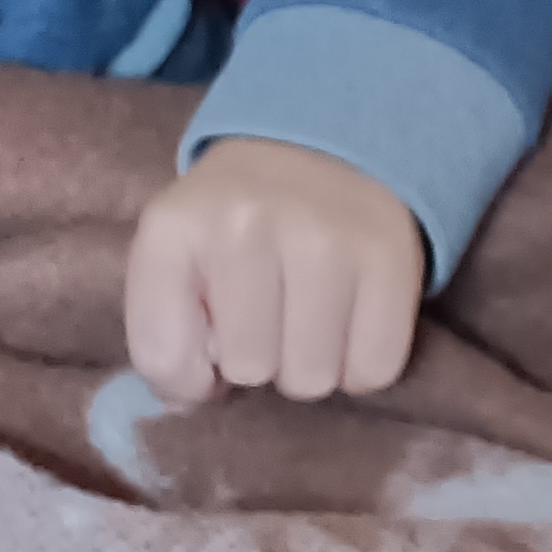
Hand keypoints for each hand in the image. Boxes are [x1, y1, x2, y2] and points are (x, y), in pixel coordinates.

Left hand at [123, 137, 426, 405]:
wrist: (318, 150)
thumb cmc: (233, 224)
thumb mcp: (172, 260)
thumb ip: (162, 338)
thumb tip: (192, 401)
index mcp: (175, 226)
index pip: (164, 357)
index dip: (189, 371)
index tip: (209, 336)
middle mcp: (246, 222)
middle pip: (249, 371)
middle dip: (259, 357)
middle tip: (269, 313)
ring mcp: (323, 234)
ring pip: (313, 378)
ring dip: (311, 365)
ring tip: (307, 316)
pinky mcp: (388, 254)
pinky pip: (373, 370)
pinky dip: (361, 364)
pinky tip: (349, 322)